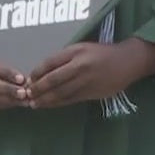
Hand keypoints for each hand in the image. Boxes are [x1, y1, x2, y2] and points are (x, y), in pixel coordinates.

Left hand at [26, 42, 140, 109]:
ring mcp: (87, 81)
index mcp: (76, 52)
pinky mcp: (92, 93)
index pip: (50, 63)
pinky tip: (49, 105)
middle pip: (53, 80)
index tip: (28, 79)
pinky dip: (58, 103)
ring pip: (61, 93)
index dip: (37, 73)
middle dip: (38, 89)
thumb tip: (42, 73)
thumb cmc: (101, 53)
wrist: (127, 62)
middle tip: (26, 95)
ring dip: (45, 99)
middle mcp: (80, 66)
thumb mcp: (81, 48)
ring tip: (34, 104)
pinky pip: (71, 99)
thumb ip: (64, 59)